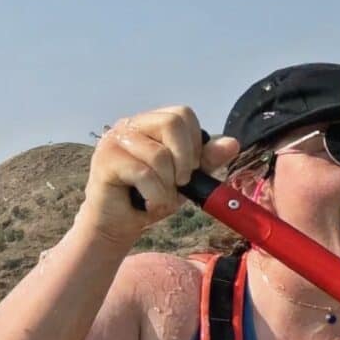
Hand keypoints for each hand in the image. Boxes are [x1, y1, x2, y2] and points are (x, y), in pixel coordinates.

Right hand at [74, 108, 240, 249]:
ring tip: (158, 200)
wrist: (117, 225)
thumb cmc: (148, 198)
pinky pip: (144, 174)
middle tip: (181, 183)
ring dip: (167, 187)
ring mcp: (115, 140)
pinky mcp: (105, 159)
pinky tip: (148, 205)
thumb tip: (233, 143)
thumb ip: (206, 160)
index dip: (194, 143)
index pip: (183, 114)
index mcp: (150, 123)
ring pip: (159, 155)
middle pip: (172, 123)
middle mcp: (131, 125)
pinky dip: (155, 196)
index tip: (191, 169)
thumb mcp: (185, 179)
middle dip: (185, 159)